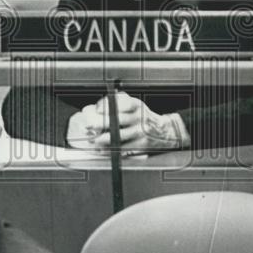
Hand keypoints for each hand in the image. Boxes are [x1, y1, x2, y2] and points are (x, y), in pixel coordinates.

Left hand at [67, 93, 185, 149]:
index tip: (95, 110)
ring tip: (93, 140)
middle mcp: (138, 117)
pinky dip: (110, 150)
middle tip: (88, 126)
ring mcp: (140, 132)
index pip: (119, 103)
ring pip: (117, 136)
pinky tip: (102, 150)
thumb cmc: (144, 117)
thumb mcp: (135, 105)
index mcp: (136, 105)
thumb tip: (98, 107)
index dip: (105, 106)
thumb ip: (120, 103)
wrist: (165, 132)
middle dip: (99, 123)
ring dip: (102, 139)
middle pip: (116, 120)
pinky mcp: (140, 144)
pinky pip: (122, 148)